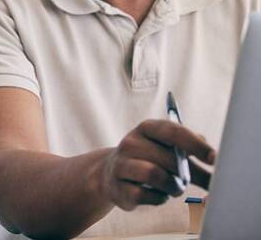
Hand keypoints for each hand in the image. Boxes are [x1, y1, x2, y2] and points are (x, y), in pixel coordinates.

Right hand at [100, 119, 215, 210]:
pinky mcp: (118, 187)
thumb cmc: (149, 159)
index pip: (173, 131)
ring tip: (176, 188)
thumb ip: (189, 148)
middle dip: (186, 173)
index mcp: (146, 128)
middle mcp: (130, 142)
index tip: (214, 158)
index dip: (196, 144)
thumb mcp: (166, 146)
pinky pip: (145, 195)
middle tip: (191, 180)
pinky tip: (158, 194)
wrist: (111, 173)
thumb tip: (216, 158)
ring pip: (155, 175)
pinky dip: (158, 198)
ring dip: (173, 186)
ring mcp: (121, 164)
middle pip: (167, 158)